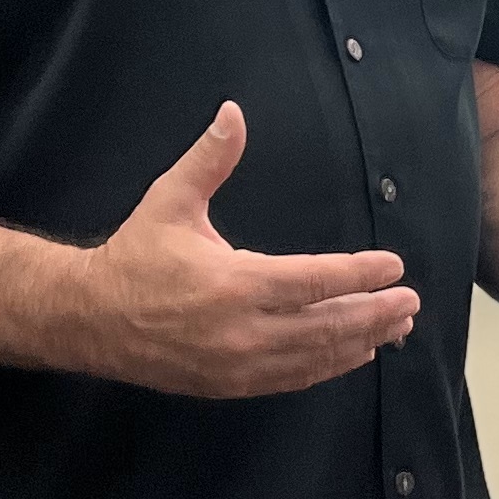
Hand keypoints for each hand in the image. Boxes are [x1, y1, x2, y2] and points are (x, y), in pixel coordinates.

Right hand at [43, 103, 416, 396]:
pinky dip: (327, 367)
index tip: (393, 267)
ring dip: (360, 343)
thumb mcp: (169, 200)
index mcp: (235, 284)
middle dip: (375, 314)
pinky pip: (291, 378)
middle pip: (327, 326)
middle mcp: (243, 331)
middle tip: (410, 302)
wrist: (88, 318)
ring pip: (314, 358)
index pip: (316, 282)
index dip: (360, 275)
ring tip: (396, 329)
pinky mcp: (229, 385)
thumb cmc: (135, 255)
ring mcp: (238, 364)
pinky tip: (353, 355)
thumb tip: (232, 112)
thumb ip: (209, 159)